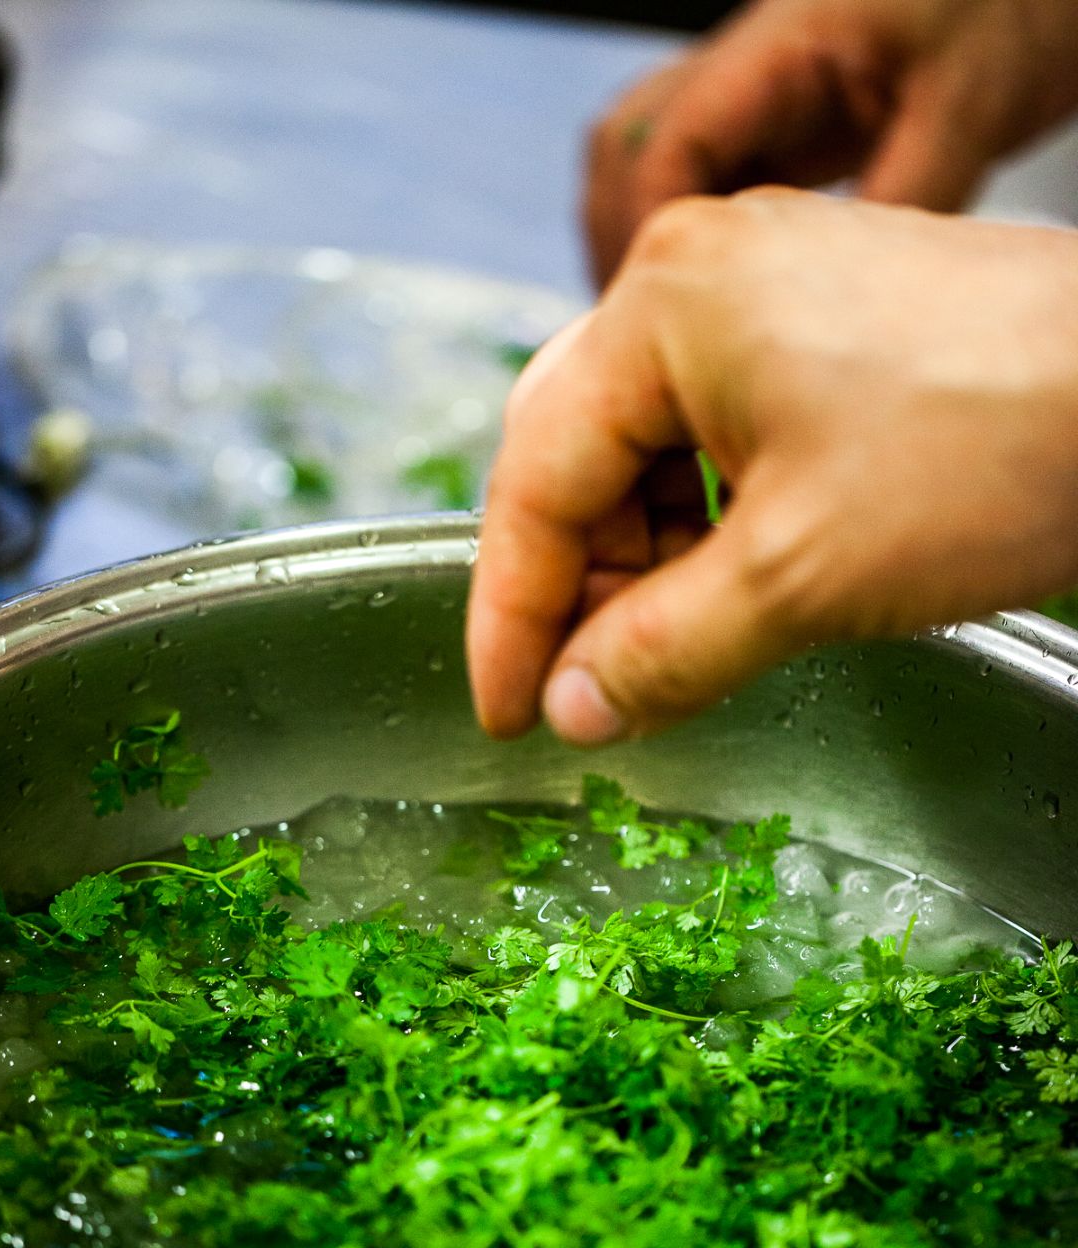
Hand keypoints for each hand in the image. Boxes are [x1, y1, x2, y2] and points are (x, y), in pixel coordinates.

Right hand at [468, 190, 1077, 745]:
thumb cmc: (997, 448)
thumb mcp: (798, 577)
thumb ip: (660, 652)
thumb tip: (574, 708)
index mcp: (666, 307)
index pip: (536, 482)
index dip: (512, 617)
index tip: (508, 712)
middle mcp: (699, 276)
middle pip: (581, 458)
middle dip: (579, 588)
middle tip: (587, 694)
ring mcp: (765, 292)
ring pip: (650, 452)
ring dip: (646, 564)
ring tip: (671, 653)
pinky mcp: (823, 325)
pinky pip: (719, 435)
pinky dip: (709, 526)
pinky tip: (729, 591)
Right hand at [585, 0, 1077, 284]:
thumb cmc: (1008, 10)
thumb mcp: (964, 110)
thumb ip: (898, 198)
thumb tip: (835, 298)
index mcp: (782, 46)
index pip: (667, 147)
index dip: (643, 238)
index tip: (646, 314)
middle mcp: (748, 60)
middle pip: (620, 148)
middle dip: (610, 242)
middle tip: (628, 330)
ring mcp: (751, 90)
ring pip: (640, 161)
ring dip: (629, 239)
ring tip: (648, 324)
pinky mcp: (772, 122)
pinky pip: (689, 178)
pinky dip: (672, 239)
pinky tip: (698, 299)